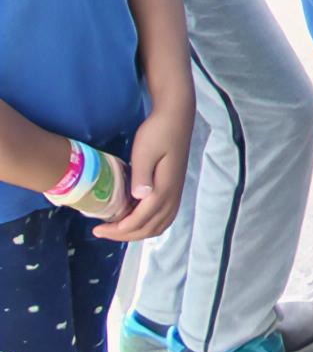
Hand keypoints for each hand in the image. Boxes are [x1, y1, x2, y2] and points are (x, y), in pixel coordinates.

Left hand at [98, 97, 189, 242]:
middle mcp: (173, 194)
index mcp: (165, 187)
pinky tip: (133, 219)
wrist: (176, 116)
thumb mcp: (145, 151)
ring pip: (159, 224)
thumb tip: (139, 197)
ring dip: (138, 232)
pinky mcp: (174, 187)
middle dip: (125, 235)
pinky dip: (148, 225)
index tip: (98, 229)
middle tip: (102, 231)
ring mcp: (176, 191)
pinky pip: (163, 216)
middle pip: (150, 227)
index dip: (120, 229)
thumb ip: (142, 175)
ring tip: (116, 229)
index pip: (142, 219)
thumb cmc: (158, 132)